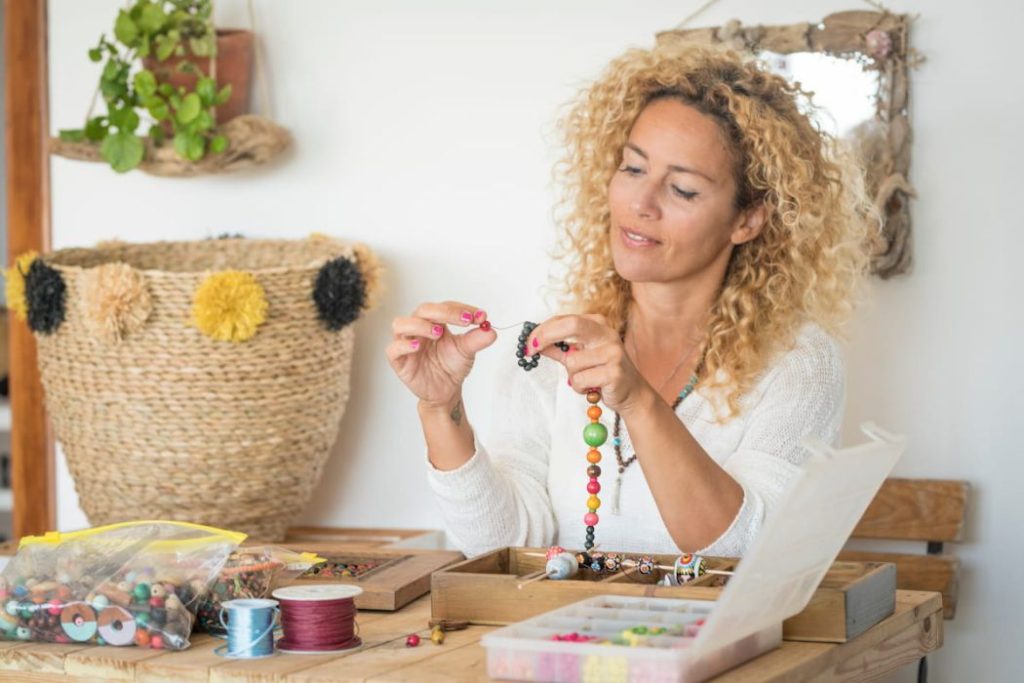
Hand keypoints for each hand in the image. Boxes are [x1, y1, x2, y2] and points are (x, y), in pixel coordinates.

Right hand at [386, 301, 494, 408]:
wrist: (445, 391)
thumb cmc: (452, 366)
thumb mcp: (467, 351)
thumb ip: (477, 340)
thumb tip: (491, 331)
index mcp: (434, 321)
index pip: (445, 307)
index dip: (461, 309)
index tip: (480, 316)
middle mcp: (418, 328)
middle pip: (423, 310)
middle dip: (444, 312)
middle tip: (464, 320)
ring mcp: (406, 343)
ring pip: (401, 324)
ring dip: (420, 325)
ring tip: (438, 333)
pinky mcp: (398, 360)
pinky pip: (393, 349)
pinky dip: (404, 345)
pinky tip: (417, 346)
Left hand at [526, 314, 650, 413]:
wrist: (632, 393)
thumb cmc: (604, 372)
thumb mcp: (580, 356)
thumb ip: (559, 348)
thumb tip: (535, 343)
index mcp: (598, 324)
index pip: (564, 320)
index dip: (543, 330)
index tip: (528, 342)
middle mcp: (607, 334)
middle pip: (571, 325)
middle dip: (546, 336)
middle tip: (531, 349)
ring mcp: (612, 352)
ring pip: (571, 362)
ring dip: (571, 376)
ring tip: (586, 380)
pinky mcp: (614, 372)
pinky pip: (579, 380)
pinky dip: (579, 388)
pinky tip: (592, 388)